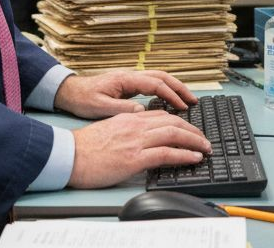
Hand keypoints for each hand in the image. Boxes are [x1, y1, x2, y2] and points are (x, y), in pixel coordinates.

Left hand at [54, 70, 198, 118]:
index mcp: (125, 79)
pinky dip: (165, 91)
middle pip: (162, 77)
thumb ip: (121, 109)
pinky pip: (152, 85)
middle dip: (180, 88)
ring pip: (159, 79)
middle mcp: (130, 75)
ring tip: (187, 102)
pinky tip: (169, 102)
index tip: (183, 107)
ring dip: (174, 88)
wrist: (69, 92)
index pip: (156, 84)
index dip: (171, 95)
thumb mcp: (99, 107)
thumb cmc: (82, 99)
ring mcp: (130, 79)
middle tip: (194, 101)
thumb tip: (143, 111)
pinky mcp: (128, 85)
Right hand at [68, 111, 209, 188]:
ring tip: (205, 148)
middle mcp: (135, 125)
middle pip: (172, 122)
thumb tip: (138, 140)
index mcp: (128, 118)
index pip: (161, 115)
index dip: (179, 122)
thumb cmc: (83, 149)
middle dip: (193, 131)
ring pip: (174, 134)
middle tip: (204, 139)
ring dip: (194, 141)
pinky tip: (194, 157)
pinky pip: (167, 154)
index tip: (189, 129)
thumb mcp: (108, 131)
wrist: (68, 156)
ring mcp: (136, 141)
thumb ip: (126, 131)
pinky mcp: (134, 158)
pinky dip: (184, 155)